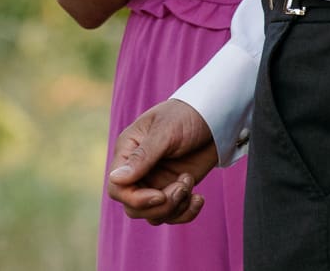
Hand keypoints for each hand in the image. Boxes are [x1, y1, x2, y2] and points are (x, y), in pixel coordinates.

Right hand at [105, 99, 217, 224]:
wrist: (214, 117)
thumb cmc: (185, 116)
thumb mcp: (164, 133)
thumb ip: (142, 157)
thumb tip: (115, 179)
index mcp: (128, 152)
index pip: (117, 188)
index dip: (136, 199)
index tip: (161, 195)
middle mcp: (139, 171)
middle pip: (134, 207)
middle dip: (160, 206)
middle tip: (182, 187)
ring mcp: (156, 182)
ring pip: (154, 214)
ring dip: (176, 206)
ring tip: (189, 181)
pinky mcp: (174, 189)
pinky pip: (173, 214)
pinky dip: (187, 212)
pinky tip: (199, 198)